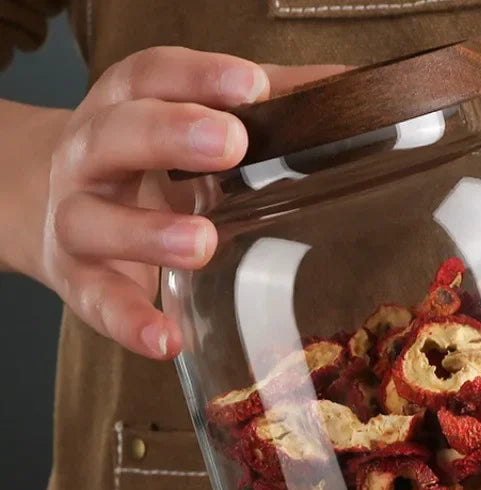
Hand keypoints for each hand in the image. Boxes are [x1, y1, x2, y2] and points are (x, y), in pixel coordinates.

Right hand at [41, 48, 343, 357]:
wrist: (60, 208)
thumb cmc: (146, 168)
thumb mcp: (190, 128)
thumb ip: (255, 111)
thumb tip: (337, 88)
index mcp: (127, 107)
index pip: (154, 76)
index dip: (198, 76)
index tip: (251, 86)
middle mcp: (92, 158)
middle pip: (118, 135)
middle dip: (170, 135)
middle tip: (228, 144)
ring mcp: (78, 220)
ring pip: (95, 221)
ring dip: (148, 232)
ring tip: (202, 243)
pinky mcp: (80, 280)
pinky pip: (99, 303)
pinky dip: (131, 322)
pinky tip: (167, 338)